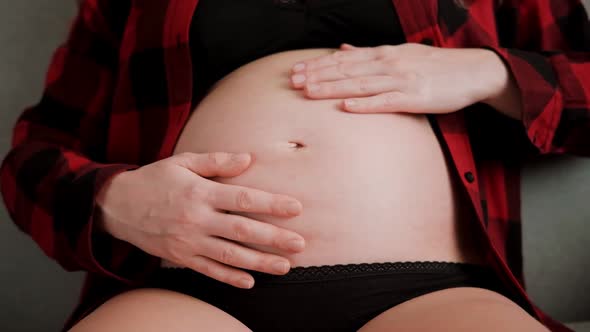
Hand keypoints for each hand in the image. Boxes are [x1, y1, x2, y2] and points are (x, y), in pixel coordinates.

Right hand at [96, 152, 305, 288]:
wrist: (116, 205)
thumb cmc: (154, 179)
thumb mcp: (182, 162)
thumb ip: (216, 162)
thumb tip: (248, 159)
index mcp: (200, 193)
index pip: (242, 199)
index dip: (271, 204)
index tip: (295, 208)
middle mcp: (196, 219)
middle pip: (242, 230)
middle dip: (273, 238)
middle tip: (300, 243)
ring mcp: (188, 241)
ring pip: (229, 255)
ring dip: (259, 262)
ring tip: (284, 266)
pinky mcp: (180, 257)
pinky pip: (208, 270)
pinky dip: (229, 278)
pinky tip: (249, 282)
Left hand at [290, 43, 509, 114]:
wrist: (472, 71)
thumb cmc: (434, 66)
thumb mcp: (401, 53)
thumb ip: (370, 53)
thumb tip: (343, 48)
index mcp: (384, 53)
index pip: (344, 59)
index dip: (319, 64)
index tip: (297, 70)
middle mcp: (389, 63)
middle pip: (346, 70)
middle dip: (318, 75)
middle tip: (293, 81)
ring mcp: (401, 79)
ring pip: (360, 84)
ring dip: (332, 88)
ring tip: (309, 93)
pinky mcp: (414, 97)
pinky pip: (385, 101)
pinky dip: (365, 104)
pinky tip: (346, 108)